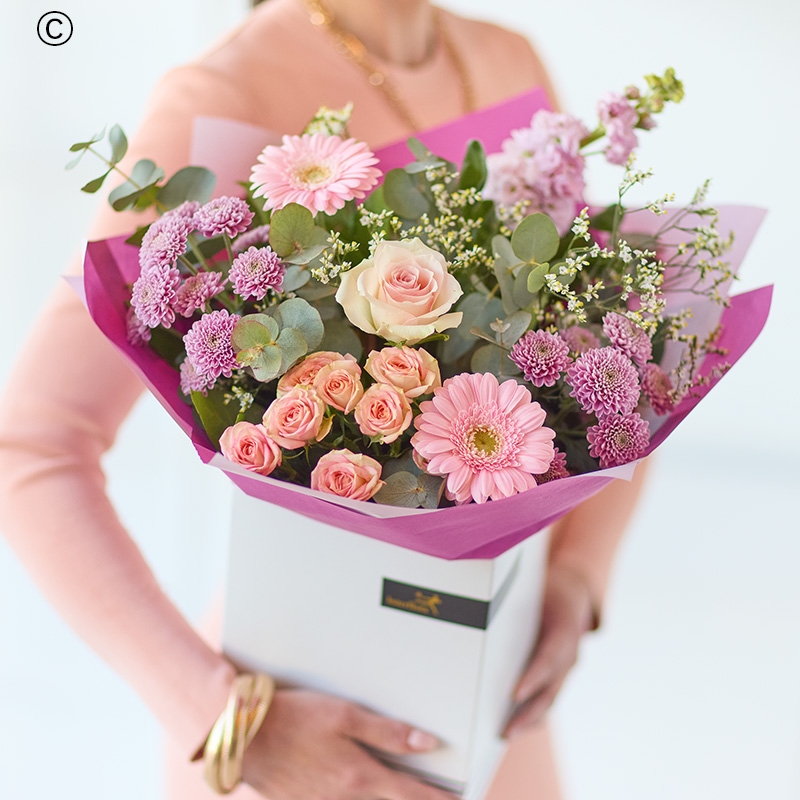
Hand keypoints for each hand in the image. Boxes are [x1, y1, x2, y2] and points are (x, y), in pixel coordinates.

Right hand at [242, 689, 457, 799]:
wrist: (245, 736)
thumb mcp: (345, 714)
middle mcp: (344, 797)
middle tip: (440, 799)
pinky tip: (358, 792)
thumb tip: (427, 743)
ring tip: (403, 792)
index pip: (411, 793)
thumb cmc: (294, 718)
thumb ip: (388, 732)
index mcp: (359, 775)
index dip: (438, 799)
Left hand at [503, 563, 594, 738]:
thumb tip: (476, 604)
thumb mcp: (533, 586)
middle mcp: (570, 653)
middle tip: (505, 731)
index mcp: (565, 628)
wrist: (573, 593)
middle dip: (528, 712)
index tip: (515, 693)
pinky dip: (532, 715)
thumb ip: (513, 600)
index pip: (551, 656)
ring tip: (504, 736)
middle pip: (551, 689)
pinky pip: (547, 698)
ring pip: (550, 699)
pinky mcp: (559, 675)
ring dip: (529, 720)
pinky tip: (513, 727)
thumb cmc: (545, 589)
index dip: (534, 676)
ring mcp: (567, 668)